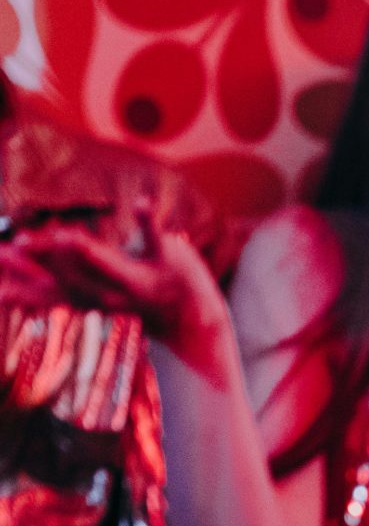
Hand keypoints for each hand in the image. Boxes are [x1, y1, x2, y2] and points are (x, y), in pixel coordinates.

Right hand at [0, 214, 226, 367]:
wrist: (194, 323)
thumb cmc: (133, 301)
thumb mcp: (88, 297)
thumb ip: (48, 288)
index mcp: (89, 298)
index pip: (48, 289)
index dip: (20, 279)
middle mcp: (112, 292)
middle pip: (71, 275)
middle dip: (43, 260)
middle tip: (16, 244)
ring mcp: (140, 277)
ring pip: (108, 262)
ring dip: (85, 249)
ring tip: (63, 235)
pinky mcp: (166, 259)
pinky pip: (156, 238)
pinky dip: (148, 219)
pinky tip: (144, 202)